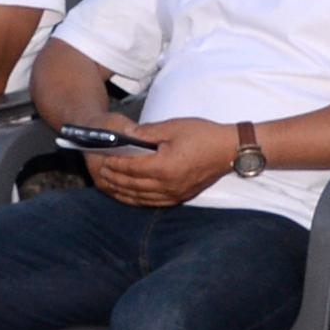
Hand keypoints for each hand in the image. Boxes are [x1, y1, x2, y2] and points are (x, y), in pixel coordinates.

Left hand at [83, 114, 239, 208]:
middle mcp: (167, 184)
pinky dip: (138, 199)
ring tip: (110, 184)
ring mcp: (175, 193)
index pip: (131, 168)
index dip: (115, 164)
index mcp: (164, 166)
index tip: (103, 158)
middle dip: (114, 179)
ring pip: (141, 197)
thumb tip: (126, 135)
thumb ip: (147, 133)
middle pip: (133, 185)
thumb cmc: (203, 135)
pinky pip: (153, 202)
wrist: (228, 150)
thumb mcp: (173, 127)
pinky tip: (131, 195)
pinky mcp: (181, 197)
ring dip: (123, 192)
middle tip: (101, 172)